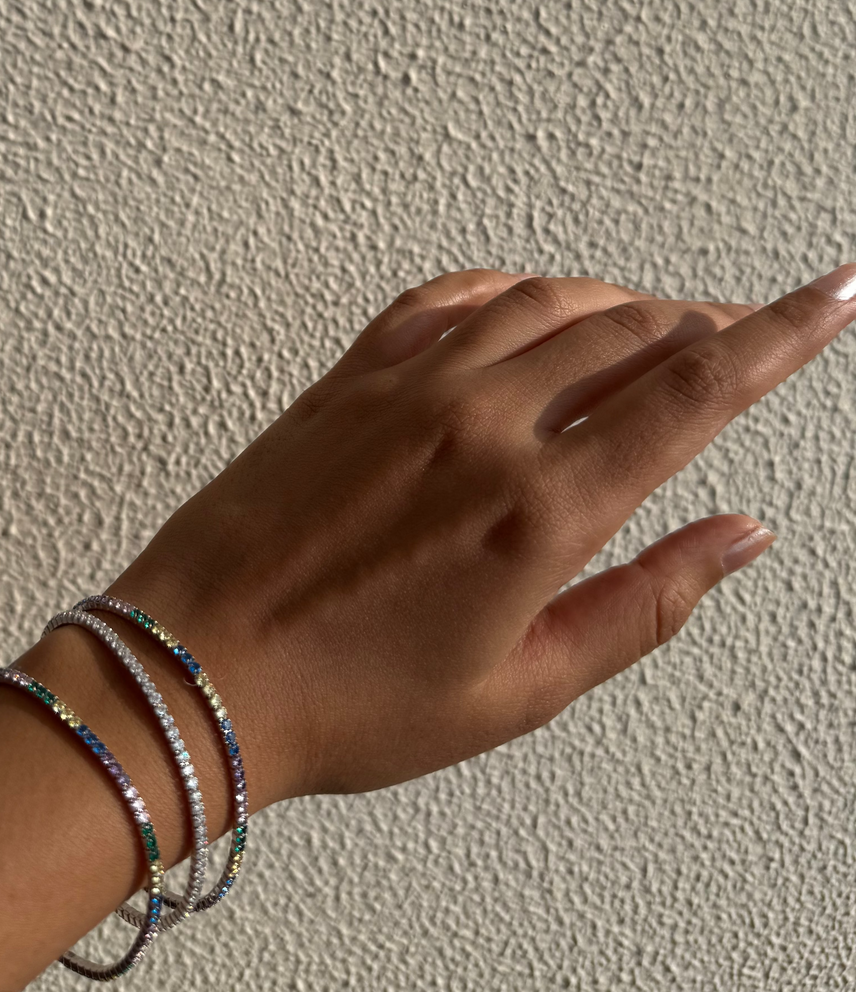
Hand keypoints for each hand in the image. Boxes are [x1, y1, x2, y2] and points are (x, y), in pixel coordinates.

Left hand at [109, 265, 855, 809]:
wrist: (198, 666)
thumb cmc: (347, 701)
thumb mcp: (520, 689)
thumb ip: (644, 606)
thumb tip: (737, 538)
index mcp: (539, 508)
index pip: (694, 392)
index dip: (780, 336)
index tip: (834, 294)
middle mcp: (481, 425)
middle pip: (627, 331)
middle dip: (700, 324)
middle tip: (732, 334)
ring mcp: (406, 390)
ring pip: (544, 303)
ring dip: (613, 301)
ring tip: (645, 322)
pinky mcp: (347, 380)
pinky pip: (442, 300)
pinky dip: (503, 290)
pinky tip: (522, 303)